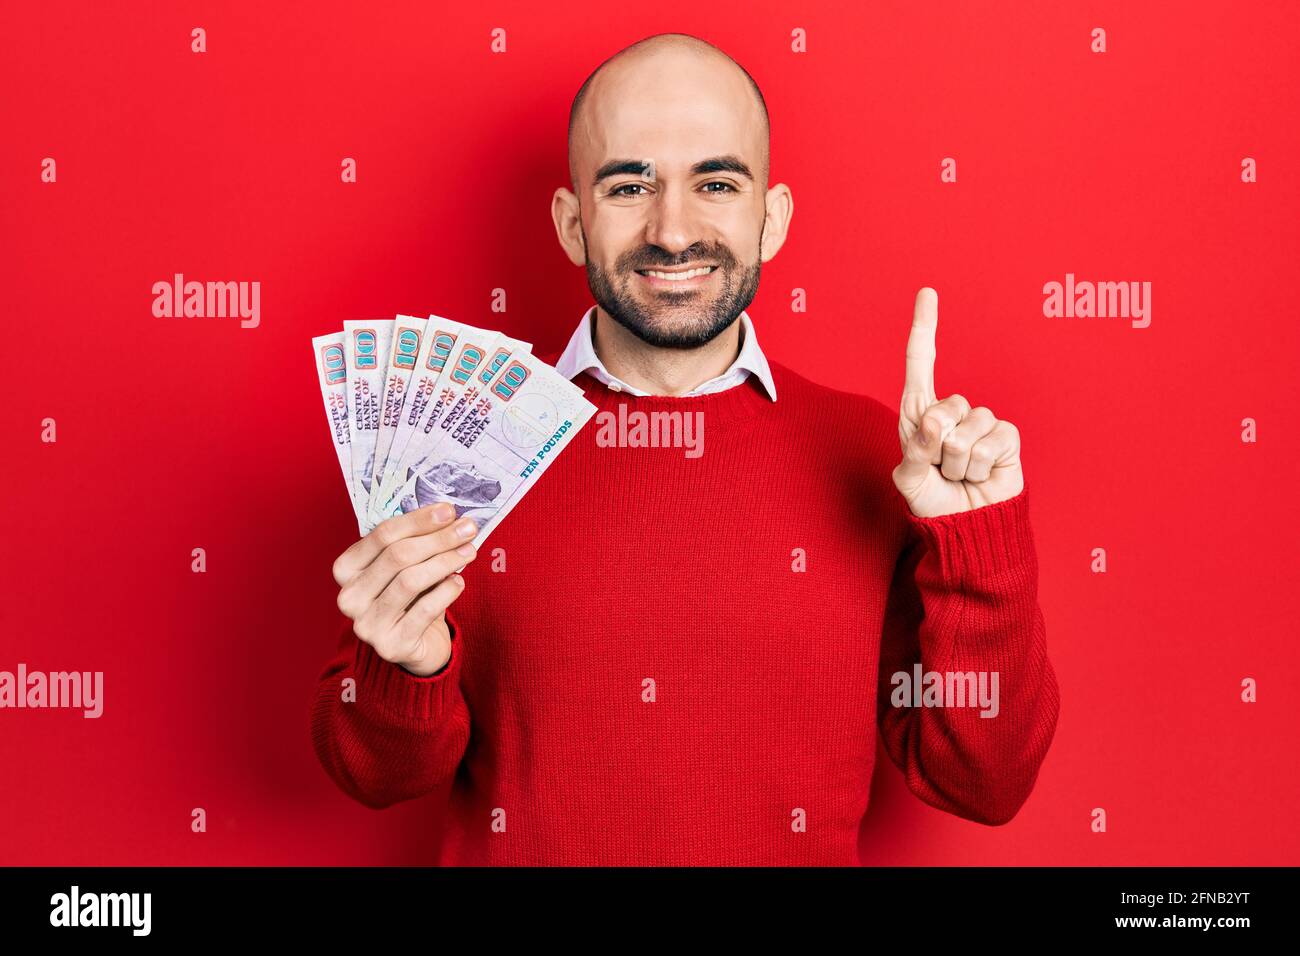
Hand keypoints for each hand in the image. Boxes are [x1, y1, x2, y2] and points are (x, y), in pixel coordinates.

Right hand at [332, 503, 479, 675]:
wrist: (415, 645)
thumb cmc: (410, 597)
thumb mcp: (404, 568)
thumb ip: (415, 543)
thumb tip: (449, 517)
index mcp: (346, 569)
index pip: (382, 535)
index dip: (418, 520)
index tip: (449, 510)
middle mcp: (349, 597)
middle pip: (397, 556)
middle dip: (437, 538)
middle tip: (467, 529)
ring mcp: (367, 625)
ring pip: (410, 581)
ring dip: (445, 561)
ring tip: (469, 551)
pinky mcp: (391, 646)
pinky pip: (424, 611)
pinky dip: (445, 592)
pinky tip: (459, 581)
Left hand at [893, 287, 1024, 516]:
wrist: (968, 525)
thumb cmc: (933, 501)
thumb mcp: (909, 482)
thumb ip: (916, 454)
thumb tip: (937, 424)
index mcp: (919, 414)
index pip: (920, 365)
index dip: (924, 329)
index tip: (928, 293)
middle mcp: (950, 412)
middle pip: (944, 408)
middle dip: (938, 447)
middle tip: (941, 470)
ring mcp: (980, 423)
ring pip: (967, 431)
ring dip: (958, 464)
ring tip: (959, 476)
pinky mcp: (1006, 437)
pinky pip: (991, 443)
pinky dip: (980, 467)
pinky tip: (980, 476)